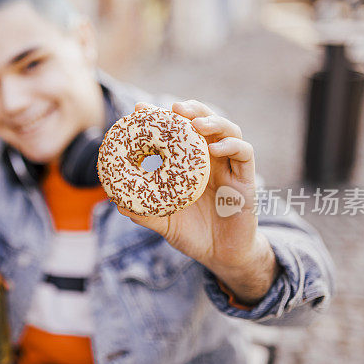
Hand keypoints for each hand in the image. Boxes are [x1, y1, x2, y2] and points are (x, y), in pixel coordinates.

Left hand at [117, 100, 277, 303]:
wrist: (221, 256)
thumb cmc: (192, 234)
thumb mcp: (164, 221)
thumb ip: (144, 211)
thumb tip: (117, 202)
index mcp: (190, 164)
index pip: (177, 133)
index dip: (161, 118)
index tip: (141, 108)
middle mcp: (211, 160)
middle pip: (205, 122)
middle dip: (191, 109)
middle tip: (174, 107)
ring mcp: (230, 167)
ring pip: (229, 131)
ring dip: (213, 121)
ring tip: (195, 123)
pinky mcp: (246, 179)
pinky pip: (244, 153)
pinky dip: (231, 145)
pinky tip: (215, 147)